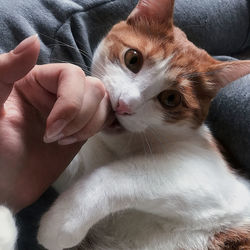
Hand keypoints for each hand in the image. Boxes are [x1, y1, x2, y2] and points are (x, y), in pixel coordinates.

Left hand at [0, 35, 111, 211]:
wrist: (9, 184)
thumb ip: (5, 70)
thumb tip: (34, 41)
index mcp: (35, 78)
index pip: (72, 75)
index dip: (70, 102)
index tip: (51, 130)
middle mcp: (57, 90)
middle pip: (92, 88)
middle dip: (78, 117)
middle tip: (53, 138)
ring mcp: (73, 108)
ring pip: (102, 101)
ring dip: (87, 124)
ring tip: (61, 141)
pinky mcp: (83, 125)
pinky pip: (105, 116)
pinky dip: (95, 128)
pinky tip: (73, 140)